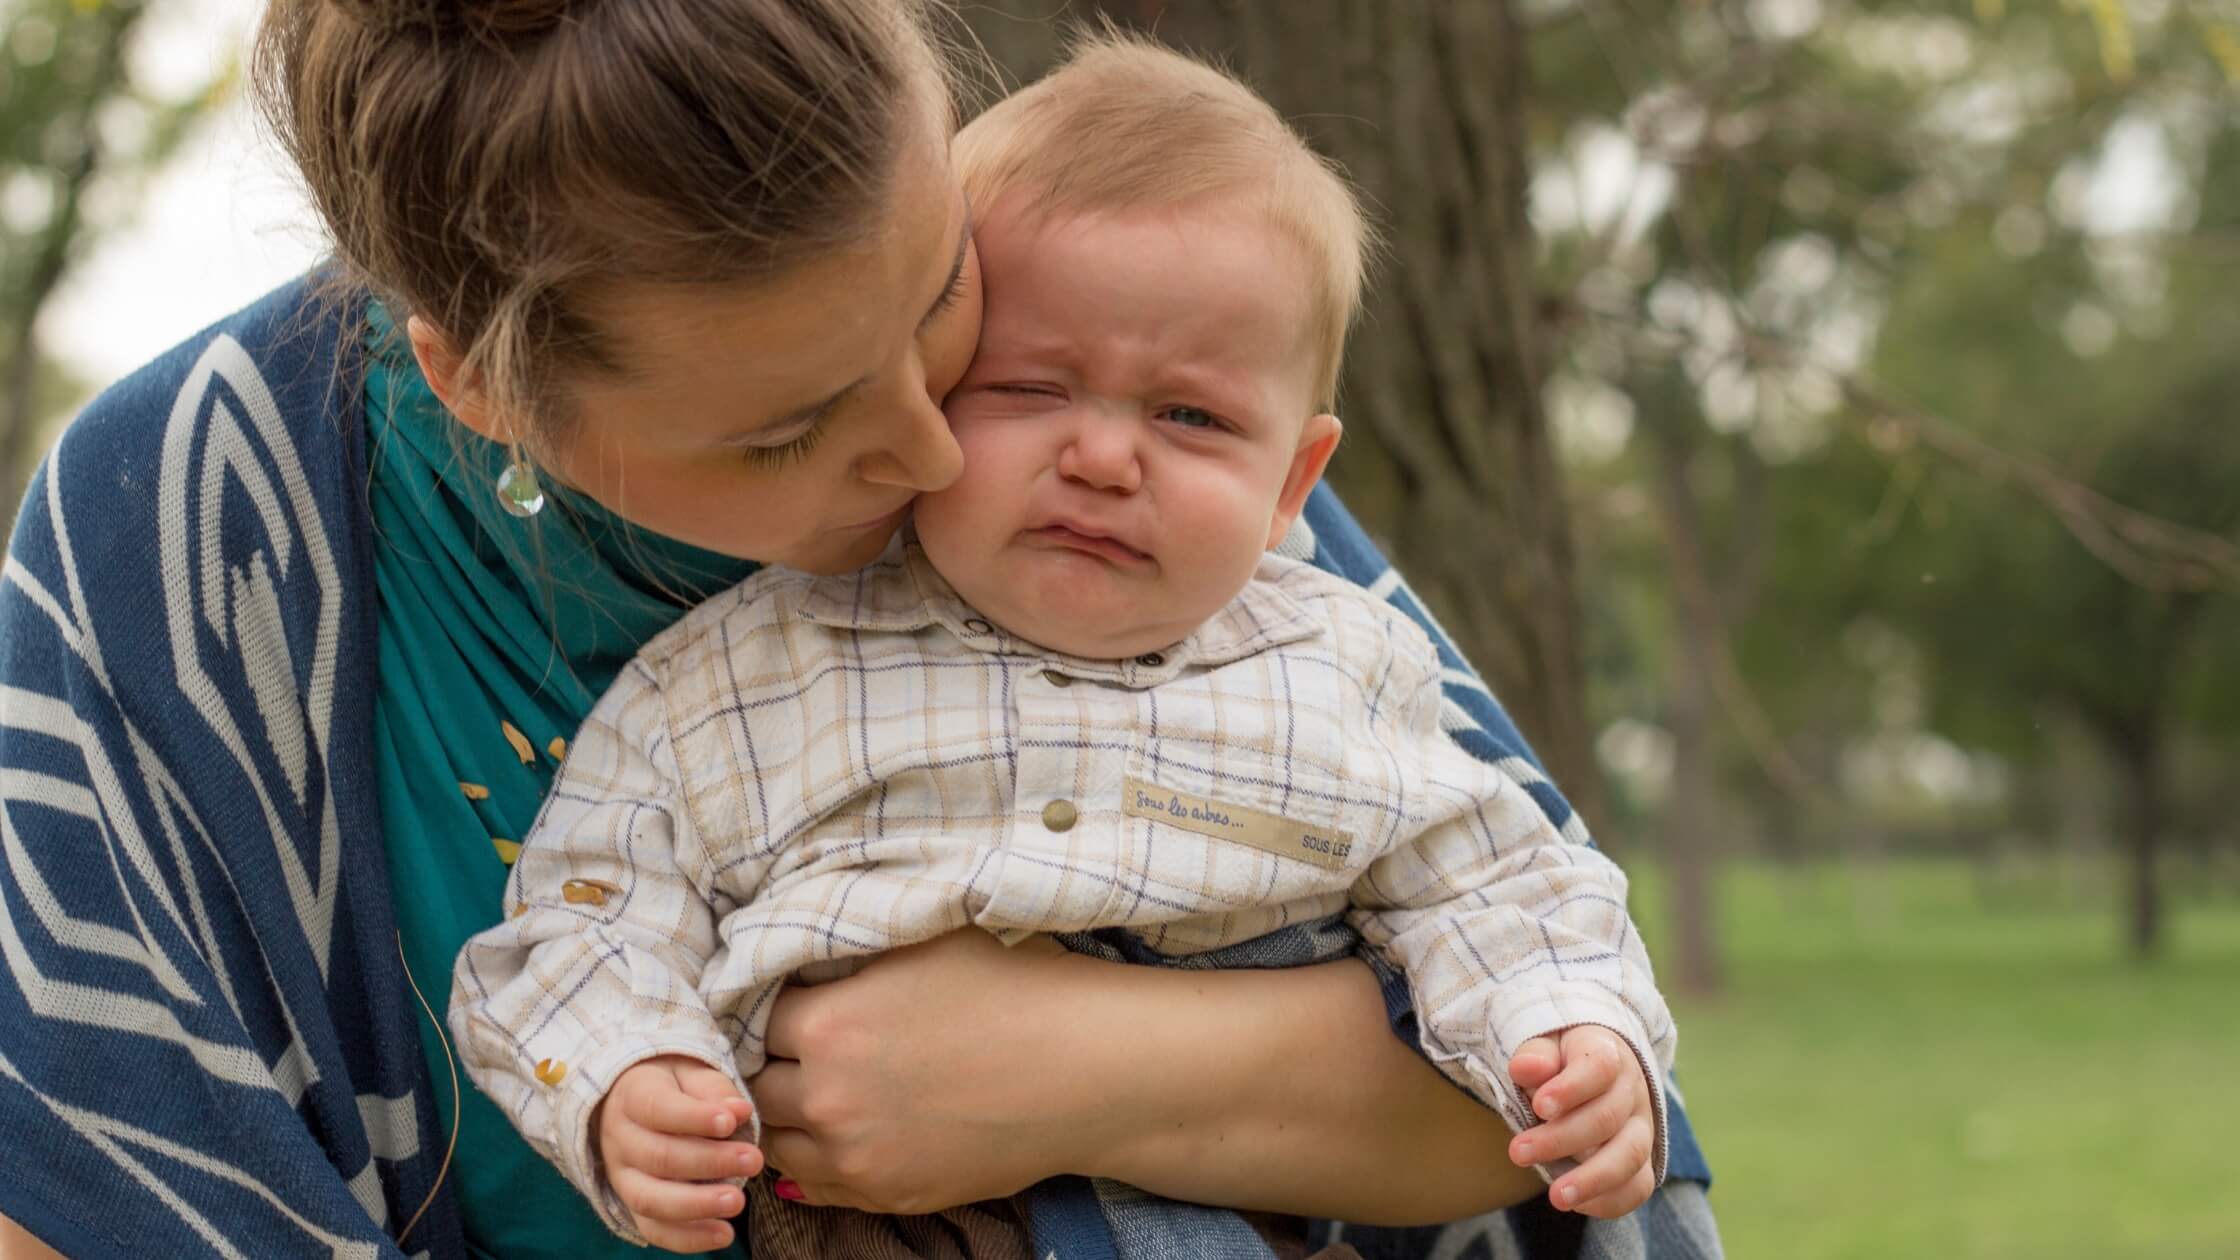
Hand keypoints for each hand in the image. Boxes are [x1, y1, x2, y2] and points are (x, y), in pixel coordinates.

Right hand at [595, 1055, 763, 1251]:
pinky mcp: (632, 1205)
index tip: (730, 1122)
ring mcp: (621, 1177)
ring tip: (738, 1202)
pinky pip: (653, 1229)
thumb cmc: (675, 1086)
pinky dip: (688, 1238)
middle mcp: (619, 1140)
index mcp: (632, 1097)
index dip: (694, 1118)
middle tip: (753, 1161)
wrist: (637, 1103)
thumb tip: (739, 1111)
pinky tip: (724, 1234)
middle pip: (658, 1157)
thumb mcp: (692, 1073)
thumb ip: (714, 1090)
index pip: (657, 1109)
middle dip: (709, 1162)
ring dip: (697, 1205)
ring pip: (651, 1199)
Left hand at [746, 930, 1095, 1213]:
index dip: (773, 1003)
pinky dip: (817, 1160)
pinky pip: (818, 1186)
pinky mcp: (889, 1193)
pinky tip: (836, 1134)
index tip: (791, 998)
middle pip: (755, 1083)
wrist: (1086, 1068)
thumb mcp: (924, 941)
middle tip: (794, 1045)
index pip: (754, 1015)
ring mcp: (856, 1156)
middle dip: (772, 1060)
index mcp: (828, 1025)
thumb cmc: (1016, 986)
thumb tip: (805, 952)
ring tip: (811, 1090)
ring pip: (777, 1140)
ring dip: (787, 1115)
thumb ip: (851, 949)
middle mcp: (828, 1098)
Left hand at [1506, 1025, 1655, 1218]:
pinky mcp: (1641, 1161)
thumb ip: (1535, 1056)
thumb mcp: (1544, 1046)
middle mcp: (1631, 1091)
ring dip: (1592, 1179)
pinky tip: (1573, 1204)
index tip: (1539, 1106)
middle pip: (1606, 1118)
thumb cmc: (1558, 1060)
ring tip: (1555, 1196)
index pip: (1599, 1068)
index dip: (1571, 1088)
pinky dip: (1609, 1201)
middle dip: (1560, 1139)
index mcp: (1608, 1054)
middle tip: (1518, 1152)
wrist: (1590, 1071)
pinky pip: (1637, 1187)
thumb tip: (1524, 1068)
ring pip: (1630, 1156)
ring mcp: (1641, 1127)